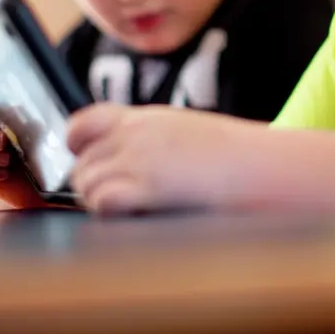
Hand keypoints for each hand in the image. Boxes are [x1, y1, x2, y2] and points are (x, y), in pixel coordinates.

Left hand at [67, 103, 252, 214]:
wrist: (258, 164)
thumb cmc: (234, 156)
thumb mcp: (186, 132)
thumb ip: (151, 140)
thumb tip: (127, 160)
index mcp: (144, 118)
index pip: (84, 122)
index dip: (76, 145)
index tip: (84, 159)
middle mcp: (135, 134)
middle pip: (82, 163)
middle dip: (94, 185)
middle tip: (120, 198)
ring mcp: (139, 158)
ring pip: (86, 183)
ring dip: (101, 201)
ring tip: (133, 209)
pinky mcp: (146, 185)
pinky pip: (101, 201)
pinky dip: (110, 212)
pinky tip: (136, 214)